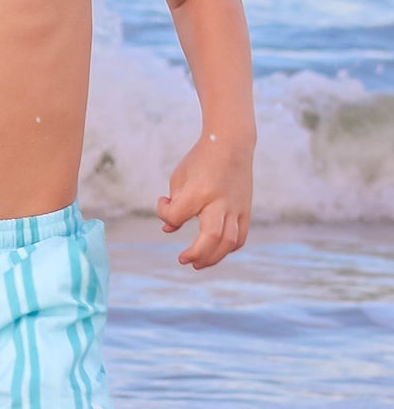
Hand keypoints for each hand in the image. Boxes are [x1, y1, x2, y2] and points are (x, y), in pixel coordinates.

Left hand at [156, 135, 251, 268]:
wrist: (231, 144)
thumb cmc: (200, 161)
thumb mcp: (180, 178)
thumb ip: (174, 206)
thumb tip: (168, 229)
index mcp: (199, 192)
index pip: (176, 215)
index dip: (164, 213)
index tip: (163, 202)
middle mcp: (219, 202)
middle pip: (211, 237)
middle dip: (196, 254)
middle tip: (182, 260)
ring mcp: (235, 207)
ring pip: (229, 242)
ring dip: (213, 258)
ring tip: (197, 264)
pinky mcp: (246, 209)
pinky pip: (240, 236)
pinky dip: (228, 248)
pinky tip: (215, 251)